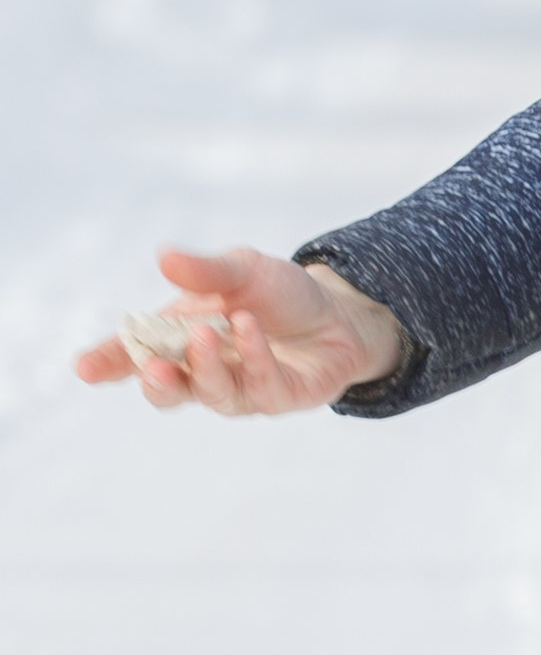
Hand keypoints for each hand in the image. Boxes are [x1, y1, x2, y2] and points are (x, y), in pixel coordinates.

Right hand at [74, 248, 407, 414]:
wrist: (342, 313)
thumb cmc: (281, 294)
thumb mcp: (244, 270)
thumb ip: (207, 270)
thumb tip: (165, 258)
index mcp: (181, 336)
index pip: (135, 354)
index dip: (109, 362)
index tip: (85, 369)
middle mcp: (206, 369)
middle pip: (168, 389)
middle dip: (155, 381)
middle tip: (149, 364)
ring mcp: (243, 388)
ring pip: (212, 394)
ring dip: (205, 368)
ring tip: (206, 337)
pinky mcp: (280, 396)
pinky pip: (261, 386)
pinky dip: (253, 357)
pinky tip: (249, 329)